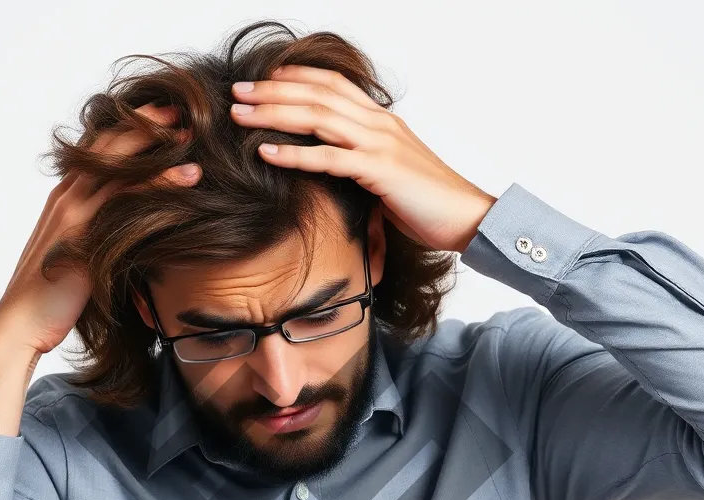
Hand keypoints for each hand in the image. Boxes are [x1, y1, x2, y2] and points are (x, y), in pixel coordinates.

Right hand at [0, 102, 201, 356]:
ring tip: (191, 131)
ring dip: (157, 143)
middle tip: (181, 108)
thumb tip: (127, 237)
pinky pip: (128, 196)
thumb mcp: (76, 258)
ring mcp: (74, 213)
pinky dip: (161, 181)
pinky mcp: (86, 234)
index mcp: (64, 199)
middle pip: (108, 144)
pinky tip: (189, 175)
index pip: (97, 151)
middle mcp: (67, 197)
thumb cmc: (50, 300)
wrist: (20, 325)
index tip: (161, 117)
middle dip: (145, 122)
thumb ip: (96, 237)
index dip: (129, 130)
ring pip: (119, 162)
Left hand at [230, 65, 495, 254]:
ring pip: (318, 118)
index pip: (332, 84)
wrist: (466, 217)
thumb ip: (362, 162)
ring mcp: (380, 144)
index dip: (295, 78)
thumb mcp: (389, 174)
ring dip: (274, 114)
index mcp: (381, 120)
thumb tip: (334, 170)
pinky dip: (295, 154)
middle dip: (272, 91)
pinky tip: (266, 153)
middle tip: (237, 93)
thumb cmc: (428, 203)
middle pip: (317, 94)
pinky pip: (329, 158)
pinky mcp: (380, 171)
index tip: (262, 81)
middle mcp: (379, 124)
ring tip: (241, 116)